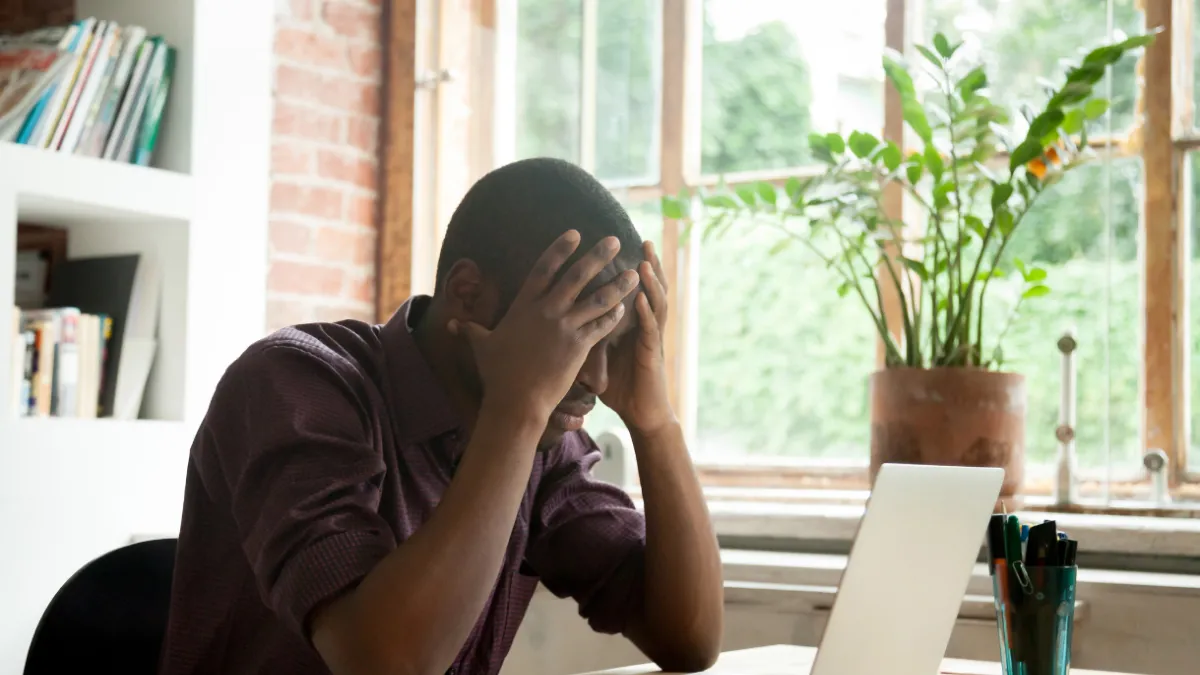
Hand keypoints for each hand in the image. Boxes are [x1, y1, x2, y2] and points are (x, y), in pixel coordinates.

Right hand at [449, 231, 638, 421]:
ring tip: (634, 272)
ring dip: (618, 284)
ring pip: (597, 299)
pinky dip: (614, 315)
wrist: (516, 401)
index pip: (544, 269)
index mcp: (524, 306)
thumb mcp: (480, 346)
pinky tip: (626, 306)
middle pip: (577, 276)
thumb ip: (469, 330)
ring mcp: (564, 328)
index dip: (560, 249)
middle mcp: (547, 311)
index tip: (575, 233)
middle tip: (614, 239)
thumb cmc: (497, 375)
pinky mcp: (579, 347)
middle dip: (597, 256)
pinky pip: (601, 326)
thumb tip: (449, 323)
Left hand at [600, 241, 675, 434]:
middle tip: (645, 241)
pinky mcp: (651, 355)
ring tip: (645, 262)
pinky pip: (650, 330)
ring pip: (655, 304)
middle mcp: (643, 327)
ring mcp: (650, 339)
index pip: (632, 290)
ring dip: (652, 283)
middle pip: (649, 289)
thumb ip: (587, 338)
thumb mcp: (600, 357)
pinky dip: (646, 313)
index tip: (624, 248)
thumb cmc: (620, 387)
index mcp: (630, 325)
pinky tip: (639, 299)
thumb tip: (562, 328)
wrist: (640, 414)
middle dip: (649, 265)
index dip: (630, 269)